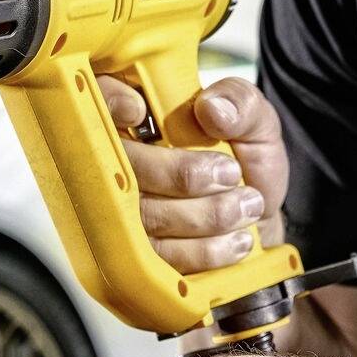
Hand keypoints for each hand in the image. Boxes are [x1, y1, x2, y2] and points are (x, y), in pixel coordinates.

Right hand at [97, 72, 288, 275]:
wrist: (257, 221)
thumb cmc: (245, 162)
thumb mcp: (255, 121)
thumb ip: (239, 102)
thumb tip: (212, 108)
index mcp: (141, 115)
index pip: (99, 97)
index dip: (109, 103)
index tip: (140, 113)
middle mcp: (122, 161)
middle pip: (119, 167)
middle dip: (180, 174)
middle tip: (230, 172)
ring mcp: (123, 211)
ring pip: (142, 217)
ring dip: (203, 215)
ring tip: (246, 206)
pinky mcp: (138, 254)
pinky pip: (158, 258)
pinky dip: (204, 251)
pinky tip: (235, 240)